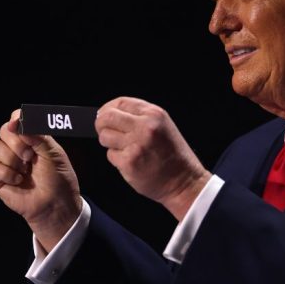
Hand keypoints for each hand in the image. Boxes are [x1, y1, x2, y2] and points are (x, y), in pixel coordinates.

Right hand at [0, 109, 81, 251]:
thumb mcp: (54, 153)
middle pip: (4, 130)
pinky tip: (18, 181)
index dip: (17, 119)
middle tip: (30, 156)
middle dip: (17, 142)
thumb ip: (38, 136)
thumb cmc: (58, 179)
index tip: (19, 123)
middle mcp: (15, 148)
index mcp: (31, 138)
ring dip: (11, 159)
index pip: (17, 120)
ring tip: (25, 171)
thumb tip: (18, 122)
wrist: (56, 204)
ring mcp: (5, 162)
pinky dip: (6, 173)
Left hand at [95, 97, 210, 219]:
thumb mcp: (163, 126)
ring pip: (104, 136)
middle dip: (101, 125)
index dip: (108, 109)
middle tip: (105, 132)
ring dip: (109, 143)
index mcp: (154, 114)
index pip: (121, 102)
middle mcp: (145, 127)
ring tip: (124, 149)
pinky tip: (131, 162)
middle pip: (107, 117)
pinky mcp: (129, 162)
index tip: (104, 115)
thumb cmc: (174, 156)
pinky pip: (110, 155)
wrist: (184, 181)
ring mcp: (136, 144)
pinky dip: (117, 159)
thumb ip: (140, 117)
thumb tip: (110, 113)